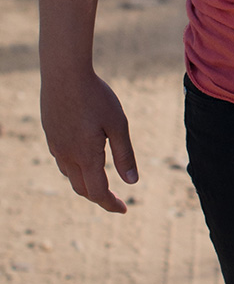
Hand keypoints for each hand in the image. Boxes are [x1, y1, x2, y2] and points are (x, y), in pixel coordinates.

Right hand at [40, 72, 137, 213]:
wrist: (64, 74)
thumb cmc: (95, 96)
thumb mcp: (118, 124)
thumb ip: (124, 154)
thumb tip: (132, 182)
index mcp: (86, 156)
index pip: (98, 192)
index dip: (111, 204)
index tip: (124, 209)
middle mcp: (67, 155)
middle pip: (82, 188)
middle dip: (100, 196)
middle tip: (117, 199)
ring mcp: (55, 145)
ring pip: (70, 175)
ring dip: (86, 183)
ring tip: (101, 180)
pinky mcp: (51, 134)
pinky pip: (63, 160)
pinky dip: (75, 168)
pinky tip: (84, 158)